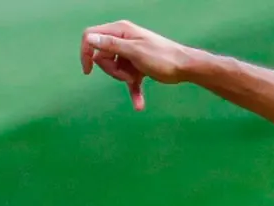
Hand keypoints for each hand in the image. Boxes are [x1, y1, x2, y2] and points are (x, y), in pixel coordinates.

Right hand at [80, 20, 194, 110]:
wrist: (186, 68)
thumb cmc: (162, 57)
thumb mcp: (135, 51)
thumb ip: (112, 45)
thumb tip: (90, 38)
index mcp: (120, 31)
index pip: (91, 37)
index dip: (86, 52)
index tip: (88, 71)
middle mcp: (123, 40)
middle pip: (102, 56)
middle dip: (111, 70)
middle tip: (126, 76)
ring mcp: (131, 54)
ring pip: (114, 69)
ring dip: (123, 79)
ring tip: (136, 81)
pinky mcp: (138, 67)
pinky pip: (130, 80)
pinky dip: (134, 92)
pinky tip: (139, 106)